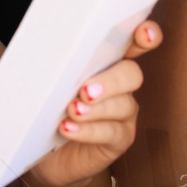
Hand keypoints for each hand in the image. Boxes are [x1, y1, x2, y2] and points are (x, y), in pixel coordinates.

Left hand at [22, 20, 162, 186]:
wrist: (47, 152)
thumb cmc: (47, 107)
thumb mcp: (48, 81)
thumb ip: (55, 64)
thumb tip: (40, 48)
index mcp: (106, 62)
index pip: (133, 43)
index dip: (145, 36)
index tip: (143, 34)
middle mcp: (121, 85)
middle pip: (131, 74)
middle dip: (111, 81)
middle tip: (85, 91)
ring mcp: (123, 113)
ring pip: (122, 105)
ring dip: (97, 108)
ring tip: (72, 111)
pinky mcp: (119, 139)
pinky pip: (111, 133)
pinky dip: (89, 131)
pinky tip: (68, 128)